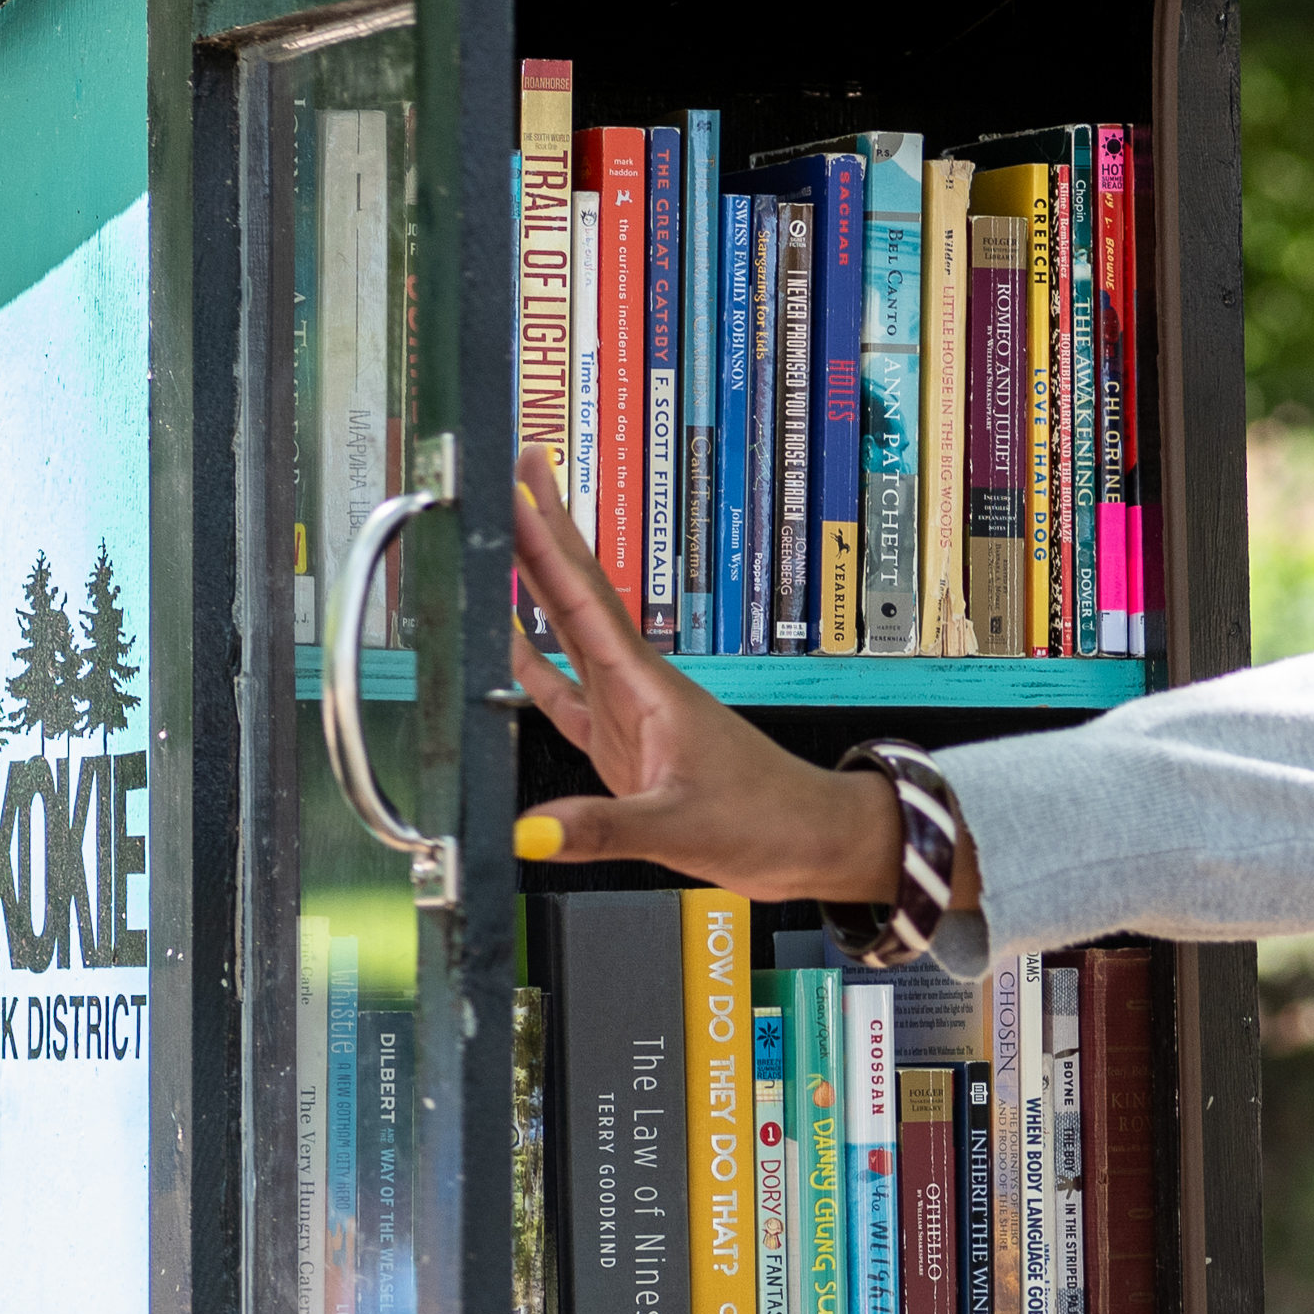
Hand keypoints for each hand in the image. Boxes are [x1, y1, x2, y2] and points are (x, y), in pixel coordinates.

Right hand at [501, 451, 950, 905]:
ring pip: (570, 634)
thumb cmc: (764, 820)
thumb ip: (601, 829)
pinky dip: (535, 670)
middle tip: (516, 473)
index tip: (519, 492)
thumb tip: (532, 832)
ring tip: (506, 537)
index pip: (584, 601)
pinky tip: (509, 647)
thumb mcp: (678, 828)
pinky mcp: (624, 746)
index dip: (546, 547)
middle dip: (546, 533)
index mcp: (646, 689)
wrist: (807, 840)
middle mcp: (634, 687)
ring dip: (538, 586)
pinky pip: (567, 696)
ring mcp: (628, 712)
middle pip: (577, 596)